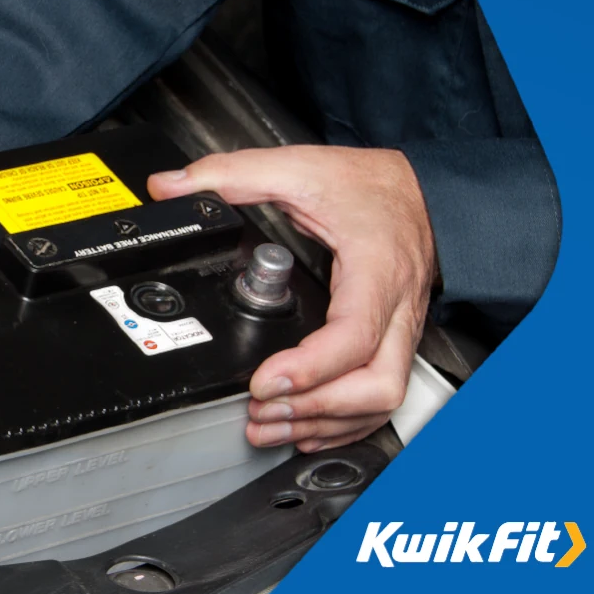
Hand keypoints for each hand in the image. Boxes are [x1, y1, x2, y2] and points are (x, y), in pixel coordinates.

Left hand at [148, 145, 436, 452]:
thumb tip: (170, 187)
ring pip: (382, 399)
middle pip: (377, 385)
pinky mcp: (396, 342)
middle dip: (316, 409)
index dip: (309, 368)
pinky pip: (382, 397)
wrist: (424, 190)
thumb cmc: (371, 186)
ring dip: (325, 422)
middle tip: (260, 410)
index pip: (354, 336)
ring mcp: (402, 331)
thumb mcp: (298, 167)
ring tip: (269, 425)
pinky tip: (306, 426)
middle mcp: (396, 309)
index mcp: (375, 270)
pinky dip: (343, 421)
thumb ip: (232, 174)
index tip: (263, 381)